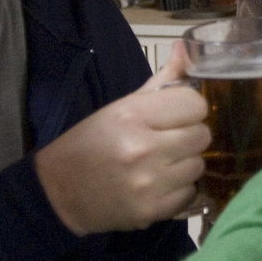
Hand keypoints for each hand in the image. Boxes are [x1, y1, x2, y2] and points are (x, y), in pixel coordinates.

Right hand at [35, 44, 210, 235]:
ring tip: (161, 164)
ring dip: (185, 164)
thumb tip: (187, 49)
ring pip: (199, 165)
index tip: (176, 116)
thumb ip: (162, 80)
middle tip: (168, 141)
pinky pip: (191, 193)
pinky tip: (158, 185)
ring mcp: (149, 183)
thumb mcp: (122, 106)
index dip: (189, 109)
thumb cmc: (92, 142)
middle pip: (202, 135)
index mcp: (133, 115)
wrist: (59, 191)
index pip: (195, 104)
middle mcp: (143, 148)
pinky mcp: (152, 210)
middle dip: (189, 136)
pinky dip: (179, 190)